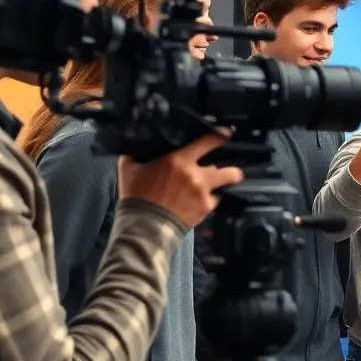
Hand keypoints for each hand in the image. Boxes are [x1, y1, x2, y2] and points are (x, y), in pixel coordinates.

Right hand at [119, 131, 243, 229]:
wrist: (144, 225)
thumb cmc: (136, 196)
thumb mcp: (129, 169)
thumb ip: (136, 155)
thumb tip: (136, 146)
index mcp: (179, 160)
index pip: (208, 142)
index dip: (220, 136)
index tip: (225, 135)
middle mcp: (197, 175)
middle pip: (230, 171)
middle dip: (230, 171)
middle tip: (223, 171)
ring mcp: (203, 194)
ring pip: (223, 188)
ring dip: (220, 186)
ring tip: (213, 188)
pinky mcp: (205, 209)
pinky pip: (213, 202)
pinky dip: (208, 201)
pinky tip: (199, 203)